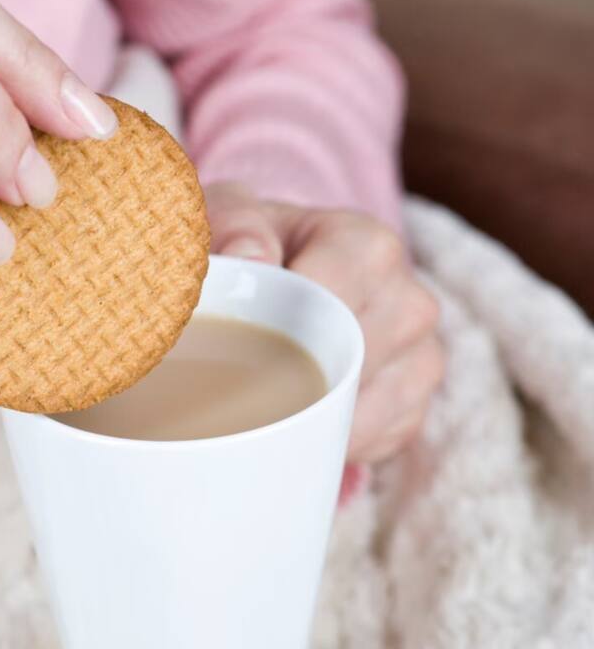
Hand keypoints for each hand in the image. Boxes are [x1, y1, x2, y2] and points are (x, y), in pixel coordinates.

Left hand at [205, 182, 444, 462]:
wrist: (298, 270)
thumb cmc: (264, 249)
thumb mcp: (236, 219)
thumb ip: (236, 228)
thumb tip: (251, 260)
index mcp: (369, 247)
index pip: (332, 302)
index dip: (280, 331)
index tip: (237, 345)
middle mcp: (410, 300)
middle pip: (349, 363)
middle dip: (290, 380)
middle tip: (237, 387)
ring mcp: (422, 355)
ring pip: (363, 410)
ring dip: (308, 418)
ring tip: (264, 407)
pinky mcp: (417, 402)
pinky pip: (375, 439)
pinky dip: (330, 439)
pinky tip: (300, 419)